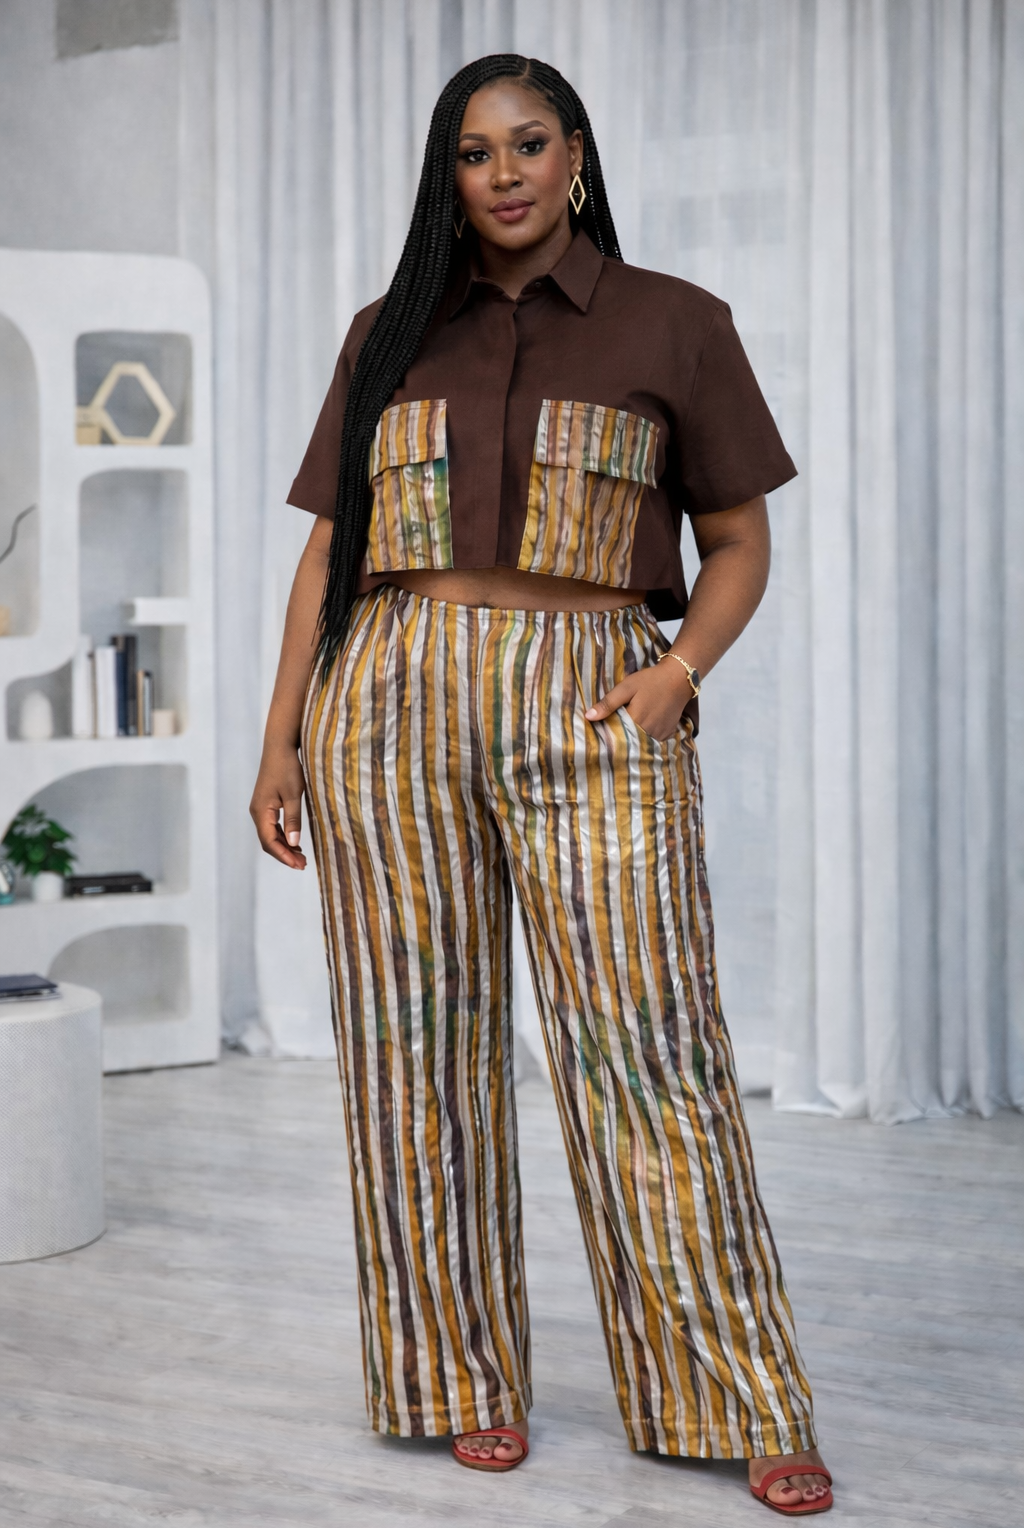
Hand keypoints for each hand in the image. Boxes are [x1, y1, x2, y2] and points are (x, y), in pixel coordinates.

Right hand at [249, 742, 307, 868]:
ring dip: (284, 847)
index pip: (269, 841)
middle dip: (284, 855)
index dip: (283, 856)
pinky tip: (294, 842)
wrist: (279, 747)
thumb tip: (294, 842)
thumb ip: (293, 820)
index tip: (298, 865)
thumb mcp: (293, 795)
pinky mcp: (266, 805)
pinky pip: (272, 827)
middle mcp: (257, 813)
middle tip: (303, 864)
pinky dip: (283, 837)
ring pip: (270, 835)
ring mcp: (260, 809)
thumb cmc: (287, 768)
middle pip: (268, 841)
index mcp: (261, 811)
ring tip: (301, 857)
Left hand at [583, 660, 692, 741]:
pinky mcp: (667, 734)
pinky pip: (652, 742)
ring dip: (632, 739)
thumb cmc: (650, 680)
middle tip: (610, 732)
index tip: (599, 731)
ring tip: (624, 732)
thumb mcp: (626, 687)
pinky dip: (645, 739)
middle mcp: (648, 732)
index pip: (615, 735)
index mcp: (635, 720)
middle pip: (628, 741)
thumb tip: (588, 717)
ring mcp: (660, 735)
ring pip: (640, 743)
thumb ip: (608, 703)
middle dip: (619, 738)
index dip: (607, 733)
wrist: (679, 679)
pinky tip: (640, 731)